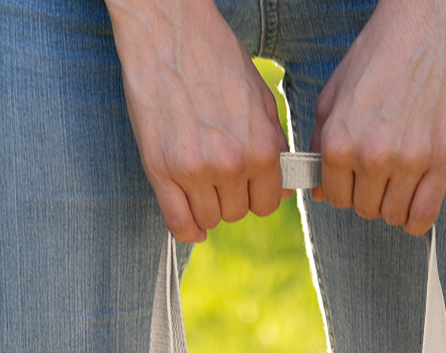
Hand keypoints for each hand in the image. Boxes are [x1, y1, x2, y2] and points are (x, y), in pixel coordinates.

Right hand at [106, 0, 288, 241]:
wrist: (169, 31)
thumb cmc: (217, 60)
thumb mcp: (260, 100)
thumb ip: (274, 148)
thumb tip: (284, 192)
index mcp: (262, 149)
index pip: (268, 204)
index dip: (257, 195)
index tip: (246, 184)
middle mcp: (231, 164)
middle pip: (237, 213)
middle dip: (230, 198)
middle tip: (217, 172)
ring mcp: (194, 170)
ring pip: (209, 219)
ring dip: (206, 207)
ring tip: (199, 180)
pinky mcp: (161, 169)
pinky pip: (178, 222)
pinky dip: (186, 229)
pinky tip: (191, 225)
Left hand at [310, 0, 445, 235]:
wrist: (428, 23)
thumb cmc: (378, 55)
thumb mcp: (334, 95)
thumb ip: (321, 145)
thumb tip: (317, 192)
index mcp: (339, 143)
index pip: (335, 198)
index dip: (345, 188)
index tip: (356, 176)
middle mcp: (371, 156)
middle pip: (365, 209)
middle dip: (370, 195)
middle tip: (382, 171)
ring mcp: (408, 160)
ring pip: (393, 215)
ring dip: (394, 204)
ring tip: (400, 181)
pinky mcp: (442, 158)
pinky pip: (425, 214)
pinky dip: (418, 219)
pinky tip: (416, 206)